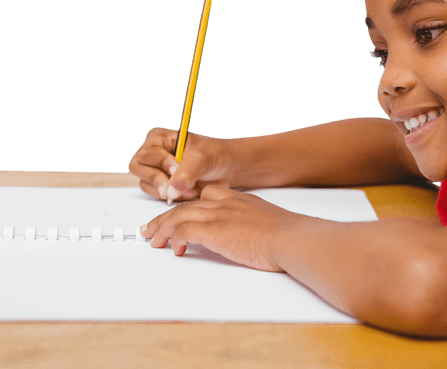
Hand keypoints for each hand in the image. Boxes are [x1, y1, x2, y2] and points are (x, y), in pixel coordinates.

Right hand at [128, 128, 232, 201]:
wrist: (225, 169)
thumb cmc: (213, 155)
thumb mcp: (201, 158)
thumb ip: (186, 172)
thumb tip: (171, 190)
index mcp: (159, 138)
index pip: (147, 152)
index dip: (161, 162)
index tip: (177, 169)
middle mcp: (153, 153)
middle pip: (138, 167)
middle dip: (157, 179)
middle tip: (173, 188)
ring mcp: (155, 170)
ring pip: (146, 184)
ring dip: (167, 190)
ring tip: (189, 189)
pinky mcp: (161, 185)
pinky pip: (156, 194)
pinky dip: (171, 197)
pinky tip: (188, 192)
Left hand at [139, 186, 305, 272]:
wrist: (293, 238)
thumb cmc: (289, 236)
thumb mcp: (270, 225)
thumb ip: (255, 228)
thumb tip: (252, 241)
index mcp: (238, 199)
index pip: (206, 196)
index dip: (189, 206)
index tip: (180, 215)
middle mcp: (225, 203)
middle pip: (186, 206)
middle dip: (166, 217)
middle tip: (152, 227)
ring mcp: (218, 215)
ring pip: (179, 216)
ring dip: (162, 228)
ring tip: (153, 239)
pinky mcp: (215, 230)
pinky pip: (184, 232)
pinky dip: (175, 239)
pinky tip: (174, 249)